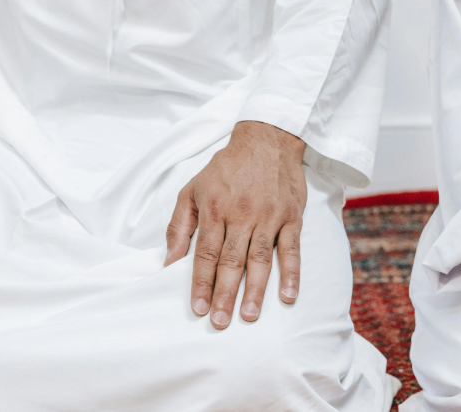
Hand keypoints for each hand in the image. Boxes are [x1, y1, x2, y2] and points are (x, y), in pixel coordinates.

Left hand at [164, 120, 306, 329]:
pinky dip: (291, 273)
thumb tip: (168, 260)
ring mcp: (269, 217)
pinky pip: (291, 249)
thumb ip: (179, 225)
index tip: (198, 308)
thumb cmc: (226, 168)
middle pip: (232, 261)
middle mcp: (242, 215)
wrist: (266, 140)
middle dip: (224, 294)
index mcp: (215, 209)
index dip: (201, 283)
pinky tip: (288, 296)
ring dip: (255, 290)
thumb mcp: (192, 189)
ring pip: (260, 259)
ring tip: (249, 316)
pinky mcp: (291, 217)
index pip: (205, 253)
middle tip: (220, 321)